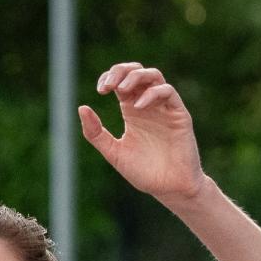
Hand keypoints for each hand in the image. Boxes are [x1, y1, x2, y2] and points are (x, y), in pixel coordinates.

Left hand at [79, 63, 208, 206]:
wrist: (169, 189)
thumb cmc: (143, 172)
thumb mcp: (113, 152)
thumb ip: (96, 133)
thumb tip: (82, 108)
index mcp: (131, 109)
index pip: (120, 81)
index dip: (109, 77)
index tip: (100, 90)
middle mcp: (147, 104)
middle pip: (136, 71)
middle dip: (121, 71)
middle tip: (109, 85)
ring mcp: (164, 108)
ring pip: (153, 75)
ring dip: (136, 76)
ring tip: (122, 89)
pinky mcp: (179, 114)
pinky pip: (168, 92)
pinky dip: (151, 94)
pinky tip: (137, 108)